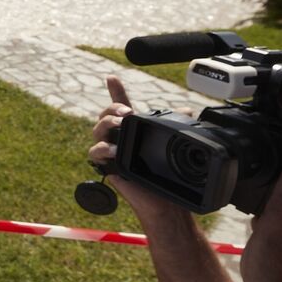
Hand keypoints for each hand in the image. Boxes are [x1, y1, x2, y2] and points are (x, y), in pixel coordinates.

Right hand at [89, 76, 188, 222]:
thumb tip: (187, 112)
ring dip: (106, 124)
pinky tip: (113, 150)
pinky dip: (102, 149)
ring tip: (119, 125)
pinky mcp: (107, 166)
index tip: (112, 77)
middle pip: (106, 115)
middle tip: (126, 113)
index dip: (116, 91)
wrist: (164, 203)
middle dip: (112, 108)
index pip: (122, 108)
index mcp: (134, 132)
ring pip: (97, 129)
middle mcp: (119, 140)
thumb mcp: (173, 149)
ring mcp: (111, 152)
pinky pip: (94, 153)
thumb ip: (176, 128)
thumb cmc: (167, 180)